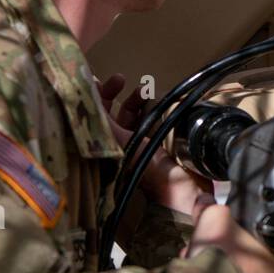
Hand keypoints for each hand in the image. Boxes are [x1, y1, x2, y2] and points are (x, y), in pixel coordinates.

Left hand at [97, 73, 210, 213]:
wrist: (185, 193)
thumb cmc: (151, 173)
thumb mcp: (125, 146)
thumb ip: (106, 125)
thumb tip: (88, 99)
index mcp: (106, 151)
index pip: (92, 120)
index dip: (90, 99)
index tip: (93, 79)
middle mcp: (118, 148)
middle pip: (109, 115)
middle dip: (112, 95)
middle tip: (120, 79)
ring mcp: (137, 147)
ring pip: (129, 116)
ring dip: (134, 99)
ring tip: (144, 89)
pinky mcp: (156, 146)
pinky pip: (148, 121)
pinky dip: (149, 108)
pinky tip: (154, 99)